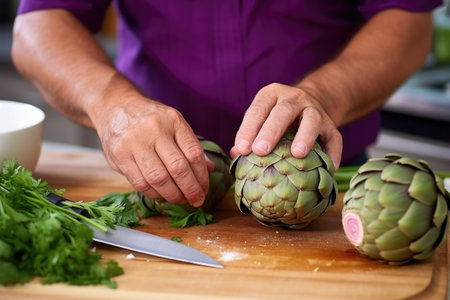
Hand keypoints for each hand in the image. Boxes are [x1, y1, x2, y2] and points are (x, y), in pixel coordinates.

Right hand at [93, 96, 209, 206]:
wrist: (116, 107)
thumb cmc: (150, 120)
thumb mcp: (173, 124)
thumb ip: (190, 146)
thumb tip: (210, 169)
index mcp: (173, 120)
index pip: (194, 153)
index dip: (202, 176)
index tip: (204, 188)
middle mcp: (154, 129)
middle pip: (178, 168)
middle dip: (190, 189)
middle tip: (197, 200)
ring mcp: (135, 142)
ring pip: (159, 178)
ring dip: (173, 195)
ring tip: (180, 199)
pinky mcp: (119, 155)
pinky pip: (141, 183)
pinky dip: (154, 193)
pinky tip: (162, 194)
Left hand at [231, 83, 341, 169]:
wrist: (309, 102)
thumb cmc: (275, 117)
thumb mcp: (261, 118)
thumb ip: (249, 135)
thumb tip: (235, 155)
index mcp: (272, 94)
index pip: (258, 109)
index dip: (249, 129)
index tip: (242, 149)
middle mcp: (294, 98)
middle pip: (284, 111)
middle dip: (271, 131)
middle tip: (260, 151)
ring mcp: (315, 110)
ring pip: (312, 120)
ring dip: (305, 136)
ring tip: (297, 154)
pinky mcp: (331, 125)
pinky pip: (334, 138)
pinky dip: (332, 153)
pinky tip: (328, 168)